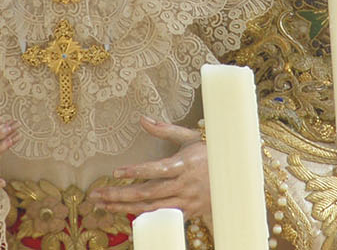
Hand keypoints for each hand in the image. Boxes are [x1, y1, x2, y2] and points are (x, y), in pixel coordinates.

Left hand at [94, 116, 209, 218]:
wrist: (238, 175)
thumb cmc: (211, 152)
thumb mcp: (191, 137)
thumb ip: (165, 130)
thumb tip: (143, 119)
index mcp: (185, 164)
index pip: (157, 170)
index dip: (137, 171)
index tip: (116, 172)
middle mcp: (185, 185)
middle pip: (148, 192)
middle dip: (120, 194)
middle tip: (98, 194)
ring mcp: (186, 201)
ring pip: (151, 208)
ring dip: (125, 207)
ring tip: (104, 204)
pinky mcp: (188, 212)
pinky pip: (162, 217)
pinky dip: (142, 217)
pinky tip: (124, 213)